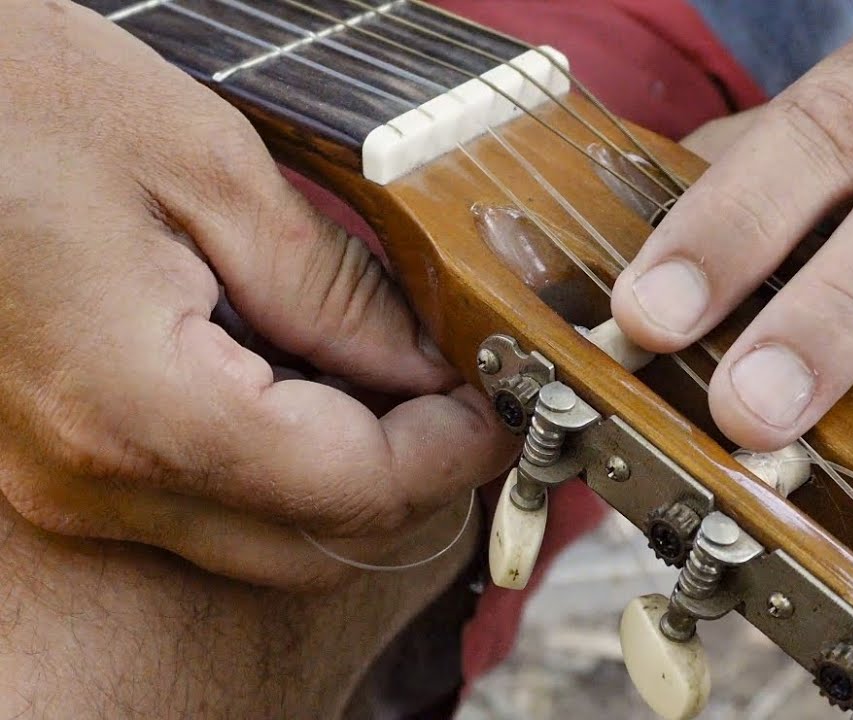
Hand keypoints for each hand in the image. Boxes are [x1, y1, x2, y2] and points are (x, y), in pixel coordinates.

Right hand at [0, 2, 516, 587]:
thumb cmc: (13, 99)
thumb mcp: (206, 168)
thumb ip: (333, 291)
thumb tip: (426, 367)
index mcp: (141, 407)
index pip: (354, 487)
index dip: (454, 453)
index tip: (504, 402)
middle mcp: (95, 479)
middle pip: (318, 541)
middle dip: (414, 476)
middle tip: (462, 390)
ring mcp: (67, 483)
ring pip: (266, 535)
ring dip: (352, 473)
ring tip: (393, 370)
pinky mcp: (59, 463)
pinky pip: (208, 501)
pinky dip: (285, 457)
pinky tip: (308, 371)